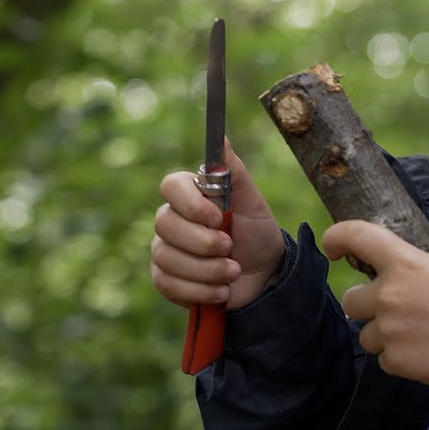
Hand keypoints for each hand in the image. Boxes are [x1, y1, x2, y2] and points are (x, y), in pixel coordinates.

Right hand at [151, 140, 284, 310]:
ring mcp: (165, 250)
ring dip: (207, 270)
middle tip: (230, 249)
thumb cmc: (257, 235)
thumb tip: (221, 138)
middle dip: (202, 242)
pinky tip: (221, 291)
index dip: (191, 204)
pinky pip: (168, 284)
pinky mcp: (165, 279)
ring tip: (233, 272)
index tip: (218, 218)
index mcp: (190, 195)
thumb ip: (234, 171)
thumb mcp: (252, 203)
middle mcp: (172, 220)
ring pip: (167, 257)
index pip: (170, 186)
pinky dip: (199, 291)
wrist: (264, 279)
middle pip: (164, 224)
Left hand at [321, 220, 428, 388]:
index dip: (338, 236)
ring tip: (413, 336)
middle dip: (367, 304)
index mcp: (405, 263)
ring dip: (383, 334)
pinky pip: (385, 359)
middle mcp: (388, 296)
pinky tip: (423, 355)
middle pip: (350, 300)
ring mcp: (389, 331)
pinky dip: (398, 358)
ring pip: (366, 334)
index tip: (332, 246)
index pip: (358, 237)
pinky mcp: (396, 361)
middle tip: (393, 308)